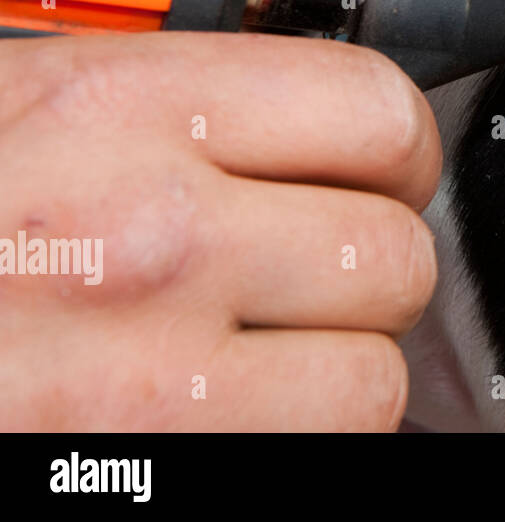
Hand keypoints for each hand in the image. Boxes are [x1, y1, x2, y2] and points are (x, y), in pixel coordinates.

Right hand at [0, 33, 438, 429]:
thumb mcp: (15, 113)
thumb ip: (157, 107)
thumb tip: (278, 113)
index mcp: (117, 106)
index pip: (376, 105)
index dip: (397, 148)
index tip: (375, 171)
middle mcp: (152, 232)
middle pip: (396, 249)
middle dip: (372, 268)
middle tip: (316, 276)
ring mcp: (154, 369)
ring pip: (374, 374)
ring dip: (336, 368)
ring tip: (264, 355)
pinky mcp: (153, 469)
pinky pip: (316, 452)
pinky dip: (294, 437)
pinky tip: (228, 412)